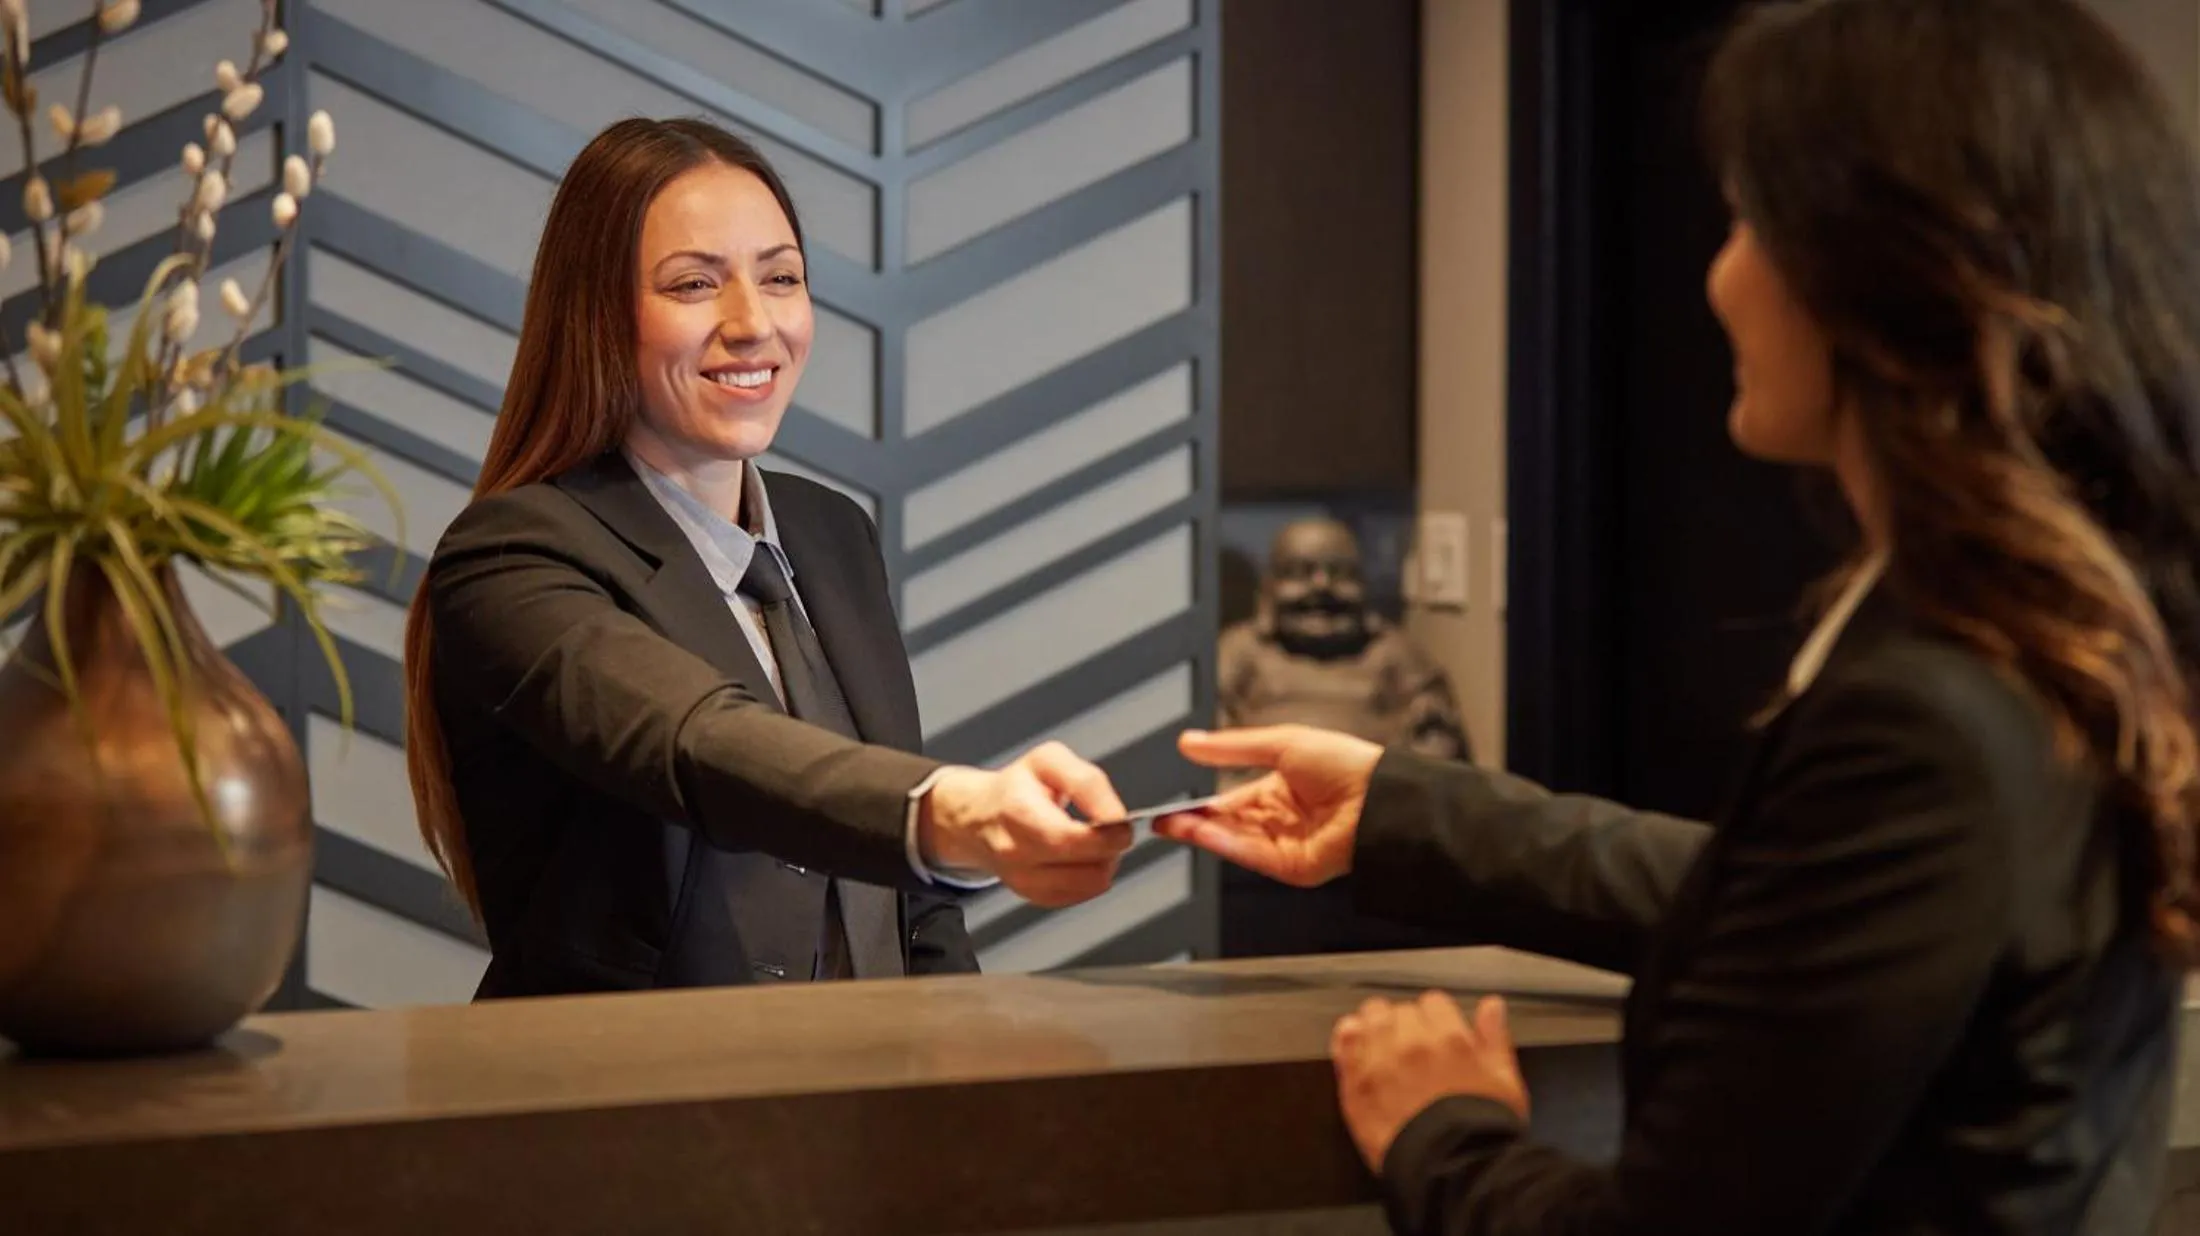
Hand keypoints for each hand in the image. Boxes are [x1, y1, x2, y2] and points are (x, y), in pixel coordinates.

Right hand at [916, 741, 1131, 906]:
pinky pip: (1082, 895)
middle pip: (1088, 867)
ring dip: (1105, 863)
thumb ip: (1088, 783)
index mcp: (1019, 812)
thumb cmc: (1018, 786)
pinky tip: (1080, 856)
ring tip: (1095, 841)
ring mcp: (1022, 880)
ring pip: (1091, 884)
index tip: (1122, 822)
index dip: (1110, 834)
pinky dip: (1091, 877)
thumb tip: (1116, 817)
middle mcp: (1016, 852)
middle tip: (1113, 830)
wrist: (978, 817)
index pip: (1073, 838)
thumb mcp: (1050, 760)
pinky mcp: (1033, 896)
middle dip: (1112, 848)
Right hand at [1151, 725, 1381, 886]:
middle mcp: (1280, 820)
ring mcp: (1285, 845)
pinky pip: (1250, 854)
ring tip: (1170, 824)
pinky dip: (1223, 844)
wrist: (1380, 796)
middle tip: (1160, 820)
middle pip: (1227, 825)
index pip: (1230, 803)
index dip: (1201, 806)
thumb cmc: (1344, 763)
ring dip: (1201, 834)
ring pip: (1233, 841)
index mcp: (1279, 791)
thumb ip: (1231, 748)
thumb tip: (1188, 742)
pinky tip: (1200, 832)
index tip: (1171, 805)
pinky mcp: (1291, 866)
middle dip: (1193, 823)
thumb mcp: (1280, 744)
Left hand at [1332, 992, 1529, 1172]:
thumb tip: (1491, 1006)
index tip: (1436, 1032)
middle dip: (1406, 1024)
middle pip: (1399, 1011)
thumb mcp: (1504, 1082)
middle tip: (1411, 1047)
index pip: (1433, 1002)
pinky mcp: (1355, 1085)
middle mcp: (1410, 1043)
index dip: (1435, 1017)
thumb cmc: (1482, 1132)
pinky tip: (1356, 1047)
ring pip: (1369, 1019)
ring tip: (1383, 1047)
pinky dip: (1348, 1039)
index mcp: (1449, 1038)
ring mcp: (1379, 1062)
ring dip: (1376, 1027)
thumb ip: (1494, 1039)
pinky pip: (1343, 1043)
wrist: (1452, 1172)